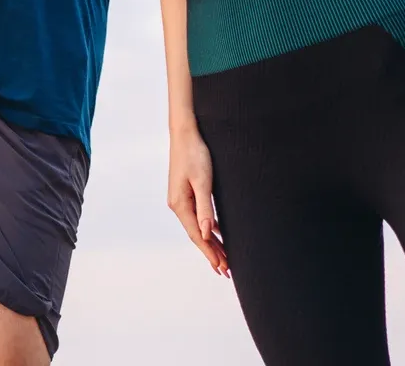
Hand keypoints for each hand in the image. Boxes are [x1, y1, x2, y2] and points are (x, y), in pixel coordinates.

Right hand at [169, 128, 227, 276]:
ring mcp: (181, 199)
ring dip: (211, 243)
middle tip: (226, 271)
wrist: (185, 133)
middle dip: (212, 253)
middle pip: (197, 234)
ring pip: (199, 227)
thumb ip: (205, 208)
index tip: (222, 268)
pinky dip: (209, 228)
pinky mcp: (186, 193)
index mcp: (180, 205)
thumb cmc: (196, 154)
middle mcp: (178, 205)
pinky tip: (218, 234)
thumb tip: (208, 233)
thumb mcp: (203, 181)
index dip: (210, 253)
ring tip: (224, 258)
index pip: (198, 235)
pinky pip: (199, 217)